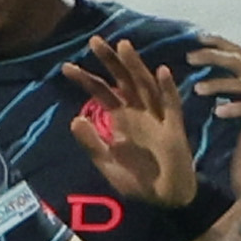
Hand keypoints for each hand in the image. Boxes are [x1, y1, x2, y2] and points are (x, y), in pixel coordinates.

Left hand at [63, 36, 194, 206]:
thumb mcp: (107, 164)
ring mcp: (158, 118)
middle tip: (94, 41)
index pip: (102, 92)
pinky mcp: (174, 130)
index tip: (66, 67)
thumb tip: (75, 120)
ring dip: (136, 67)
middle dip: (110, 62)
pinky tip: (161, 72)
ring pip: (146, 86)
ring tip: (123, 47)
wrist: (164, 199)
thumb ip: (92, 143)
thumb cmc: (137, 180)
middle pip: (124, 81)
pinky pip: (172, 106)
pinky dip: (168, 89)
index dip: (86, 79)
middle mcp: (139, 113)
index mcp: (121, 118)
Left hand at [187, 33, 240, 120]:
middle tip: (189, 58)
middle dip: (212, 56)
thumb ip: (229, 83)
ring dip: (218, 84)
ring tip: (197, 89)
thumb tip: (198, 77)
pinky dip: (234, 108)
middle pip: (237, 60)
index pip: (236, 51)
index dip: (218, 42)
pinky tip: (218, 111)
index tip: (197, 38)